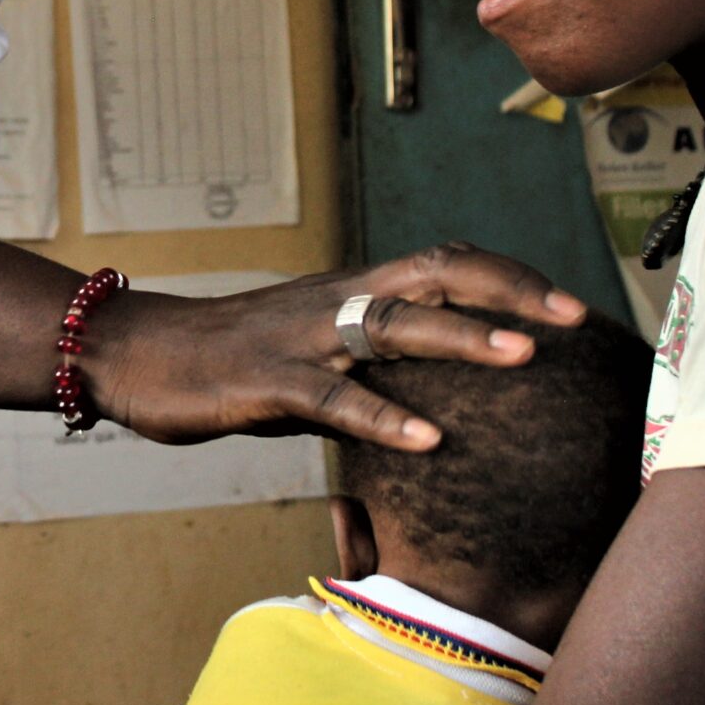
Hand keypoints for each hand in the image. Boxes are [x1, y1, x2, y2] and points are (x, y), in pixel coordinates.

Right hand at [91, 242, 586, 448]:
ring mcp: (300, 339)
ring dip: (461, 338)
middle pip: (434, 275)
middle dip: (508, 290)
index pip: (442, 264)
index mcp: (347, 294)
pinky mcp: (265, 382)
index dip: (507, 276)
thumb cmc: (223, 362)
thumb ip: (366, 367)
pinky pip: (333, 398)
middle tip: (572, 315)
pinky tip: (427, 439)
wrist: (132, 355)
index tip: (568, 301)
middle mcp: (333, 303)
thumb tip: (430, 395)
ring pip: (391, 326)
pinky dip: (384, 416)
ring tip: (523, 355)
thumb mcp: (308, 358)